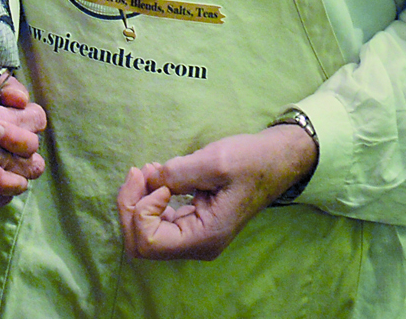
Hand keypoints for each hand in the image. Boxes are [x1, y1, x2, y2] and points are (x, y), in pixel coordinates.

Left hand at [115, 125, 315, 260]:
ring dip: (137, 200)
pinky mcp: (190, 223)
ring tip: (147, 169)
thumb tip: (146, 179)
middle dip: (131, 206)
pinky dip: (147, 199)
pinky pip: (157, 221)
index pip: (148, 241)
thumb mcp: (213, 161)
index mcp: (204, 238)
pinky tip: (154, 175)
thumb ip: (176, 173)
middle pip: (140, 242)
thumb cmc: (251, 161)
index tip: (160, 181)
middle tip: (139, 171)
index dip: (142, 209)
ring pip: (144, 232)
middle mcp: (196, 245)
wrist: (275, 161)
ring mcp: (193, 236)